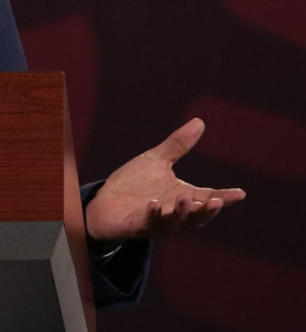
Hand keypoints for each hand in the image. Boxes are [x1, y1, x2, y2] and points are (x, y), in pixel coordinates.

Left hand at [85, 118, 245, 241]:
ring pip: (176, 221)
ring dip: (182, 211)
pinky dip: (153, 214)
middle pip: (197, 215)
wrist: (105, 201)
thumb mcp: (157, 161)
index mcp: (183, 196)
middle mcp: (175, 212)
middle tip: (218, 201)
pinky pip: (149, 222)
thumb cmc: (134, 184)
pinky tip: (153, 204)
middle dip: (208, 210)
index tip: (241, 193)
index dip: (225, 197)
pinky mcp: (139, 225)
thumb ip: (178, 145)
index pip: (208, 197)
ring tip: (185, 197)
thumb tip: (199, 122)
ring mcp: (158, 221)